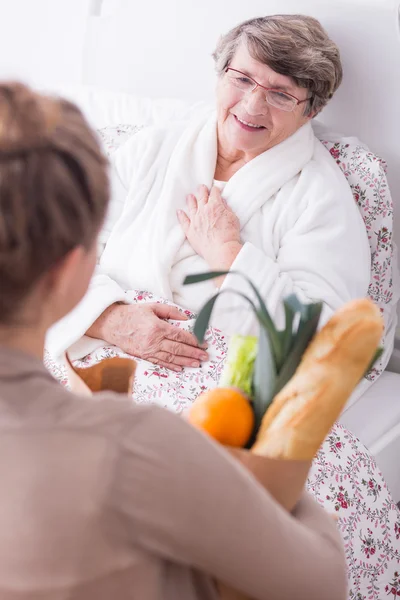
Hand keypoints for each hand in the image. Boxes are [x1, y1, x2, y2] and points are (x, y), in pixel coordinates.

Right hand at [87, 303, 207, 371]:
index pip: (180, 336)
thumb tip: (186, 318)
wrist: (113, 324)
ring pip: (171, 358)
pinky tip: (180, 368)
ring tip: (197, 364)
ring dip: (185, 362)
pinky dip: (171, 366)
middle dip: (194, 353)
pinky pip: (160, 362)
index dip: (194, 340)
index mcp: (157, 327)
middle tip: (205, 356)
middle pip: (178, 349)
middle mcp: (154, 341)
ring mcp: (149, 350)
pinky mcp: (144, 356)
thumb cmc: (134, 314)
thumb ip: (170, 311)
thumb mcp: (153, 307)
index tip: (203, 343)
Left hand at [177, 184, 241, 270]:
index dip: (215, 190)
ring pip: (192, 206)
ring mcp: (195, 220)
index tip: (215, 190)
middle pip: (202, 197)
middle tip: (201, 187)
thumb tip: (222, 202)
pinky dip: (181, 215)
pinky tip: (179, 212)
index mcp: (215, 205)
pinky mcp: (190, 230)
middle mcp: (203, 210)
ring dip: (191, 200)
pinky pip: (183, 221)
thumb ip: (227, 208)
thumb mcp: (233, 218)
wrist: (221, 250)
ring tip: (189, 196)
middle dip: (202, 191)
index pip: (214, 193)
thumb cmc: (230, 235)